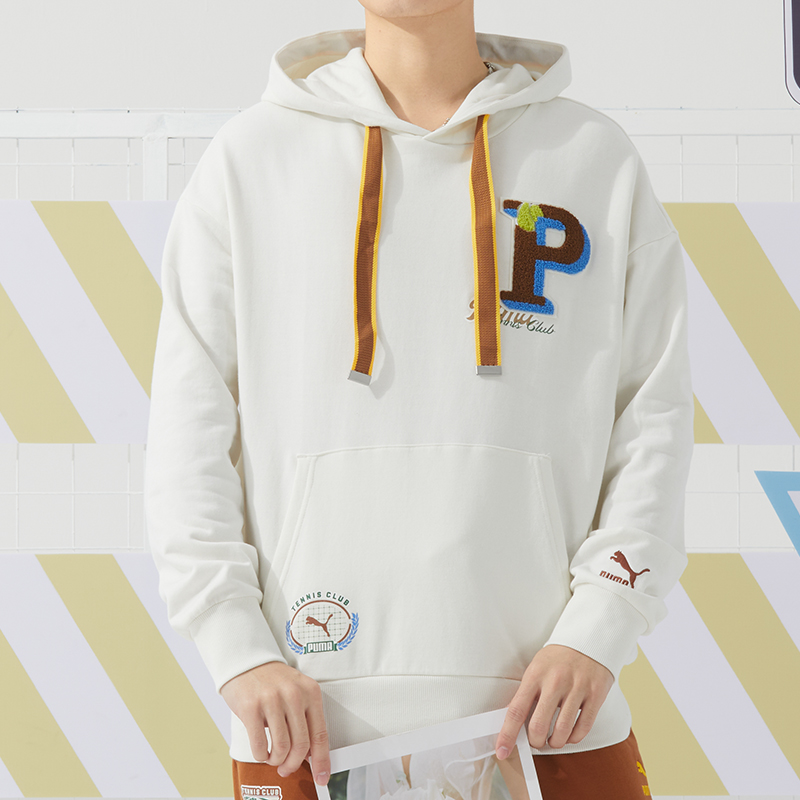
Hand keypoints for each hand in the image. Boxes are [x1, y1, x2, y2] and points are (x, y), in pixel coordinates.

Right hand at [219, 661, 329, 784]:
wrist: (246, 662)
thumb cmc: (272, 680)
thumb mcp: (296, 692)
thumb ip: (305, 718)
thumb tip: (311, 754)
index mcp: (310, 692)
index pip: (320, 734)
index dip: (322, 761)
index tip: (322, 777)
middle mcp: (294, 695)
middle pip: (301, 746)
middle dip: (293, 764)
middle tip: (286, 768)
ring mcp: (272, 701)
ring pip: (281, 748)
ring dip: (276, 760)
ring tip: (272, 757)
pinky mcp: (251, 708)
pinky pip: (260, 746)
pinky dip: (261, 755)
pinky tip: (261, 750)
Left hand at [495, 644, 613, 754]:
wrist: (588, 639)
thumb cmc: (558, 657)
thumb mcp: (536, 667)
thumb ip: (528, 693)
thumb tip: (516, 723)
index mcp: (535, 675)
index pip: (516, 710)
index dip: (507, 734)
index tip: (502, 750)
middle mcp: (555, 682)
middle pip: (539, 726)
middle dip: (536, 742)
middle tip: (537, 740)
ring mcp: (576, 688)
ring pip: (562, 732)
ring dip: (555, 742)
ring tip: (553, 739)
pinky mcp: (595, 695)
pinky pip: (583, 728)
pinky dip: (574, 738)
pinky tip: (570, 734)